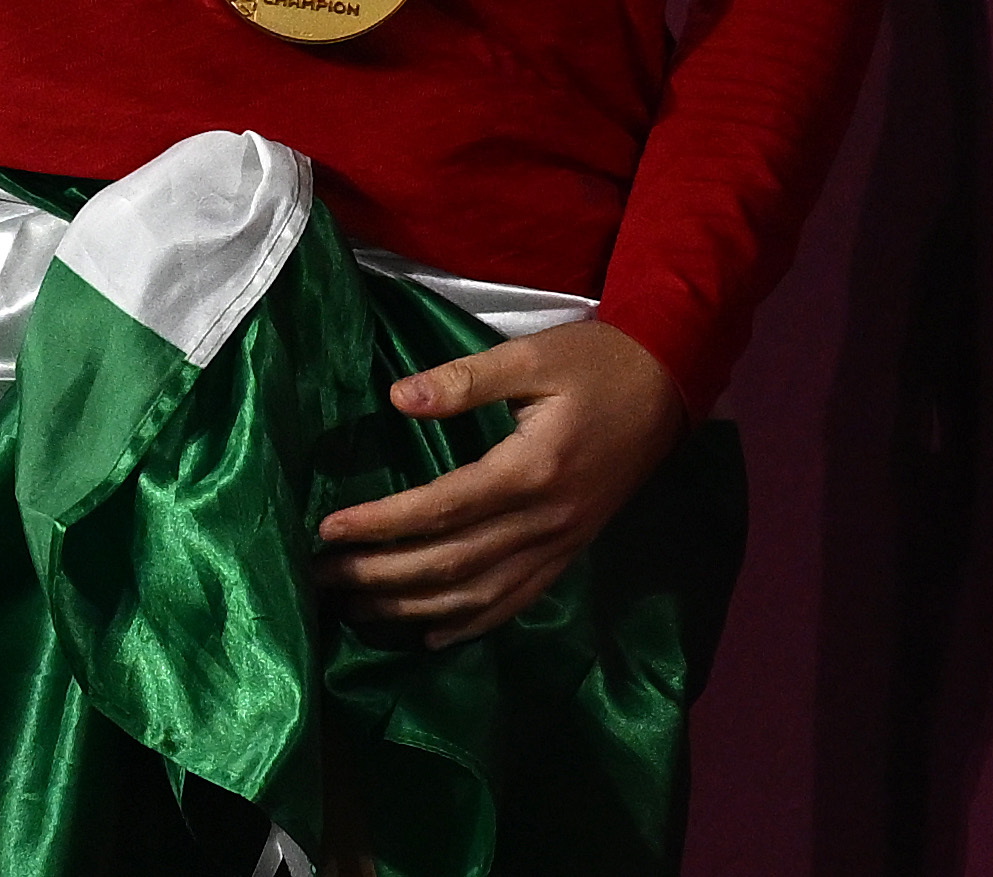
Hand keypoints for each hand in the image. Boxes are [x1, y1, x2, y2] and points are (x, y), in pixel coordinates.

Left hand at [311, 316, 679, 646]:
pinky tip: (430, 637)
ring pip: (477, 596)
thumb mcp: (532, 356)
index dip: (380, 524)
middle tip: (322, 578)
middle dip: (380, 575)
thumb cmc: (598, 363)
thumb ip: (463, 379)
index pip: (440, 509)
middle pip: (450, 564)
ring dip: (412, 610)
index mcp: (531, 469)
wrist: (670, 386)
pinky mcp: (570, 553)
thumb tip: (396, 399)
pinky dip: (469, 625)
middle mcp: (544, 520)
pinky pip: (515, 602)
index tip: (328, 529)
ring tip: (357, 609)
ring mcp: (560, 544)